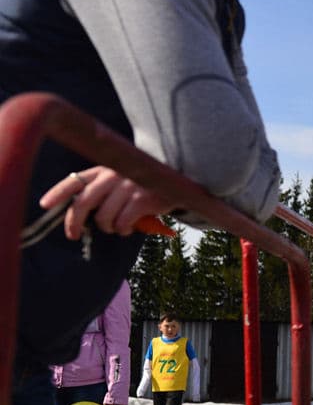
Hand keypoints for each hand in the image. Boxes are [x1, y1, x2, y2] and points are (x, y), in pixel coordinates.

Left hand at [39, 167, 172, 238]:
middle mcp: (112, 176)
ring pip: (103, 217)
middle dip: (74, 222)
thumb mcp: (120, 181)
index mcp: (104, 170)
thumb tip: (81, 217)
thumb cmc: (142, 186)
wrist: (177, 179)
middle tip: (74, 235)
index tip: (44, 205)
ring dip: (108, 228)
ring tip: (117, 227)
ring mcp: (127, 187)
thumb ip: (101, 192)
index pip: (74, 180)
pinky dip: (123, 230)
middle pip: (82, 203)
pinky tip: (129, 228)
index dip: (57, 192)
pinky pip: (122, 223)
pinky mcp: (142, 199)